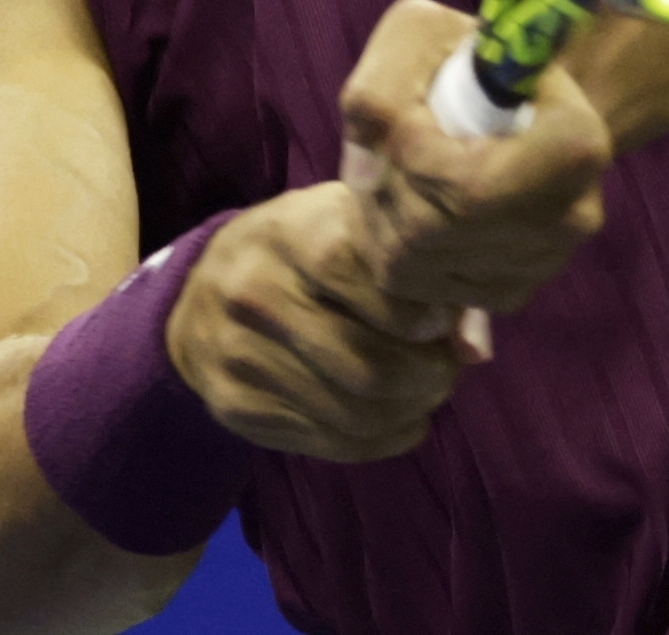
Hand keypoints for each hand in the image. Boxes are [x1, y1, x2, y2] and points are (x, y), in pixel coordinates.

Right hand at [164, 183, 469, 461]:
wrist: (197, 296)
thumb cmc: (297, 250)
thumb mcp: (344, 225)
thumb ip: (408, 270)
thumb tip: (472, 345)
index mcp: (288, 234)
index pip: (370, 282)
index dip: (418, 312)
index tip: (440, 322)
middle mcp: (255, 296)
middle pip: (368, 365)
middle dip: (429, 375)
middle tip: (447, 368)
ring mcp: (240, 359)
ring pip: (355, 413)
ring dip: (411, 411)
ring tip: (428, 392)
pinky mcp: (239, 410)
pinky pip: (331, 443)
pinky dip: (383, 439)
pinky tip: (402, 419)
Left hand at [337, 0, 609, 314]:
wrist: (507, 99)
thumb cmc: (464, 58)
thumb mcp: (419, 34)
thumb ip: (380, 89)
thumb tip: (365, 173)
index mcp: (574, 145)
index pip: (470, 188)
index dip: (411, 159)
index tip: (400, 122)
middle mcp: (571, 215)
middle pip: (436, 231)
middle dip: (386, 188)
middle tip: (381, 150)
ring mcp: (544, 262)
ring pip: (419, 266)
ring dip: (380, 217)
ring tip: (391, 172)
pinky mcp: (513, 291)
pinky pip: (422, 289)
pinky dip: (394, 249)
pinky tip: (409, 205)